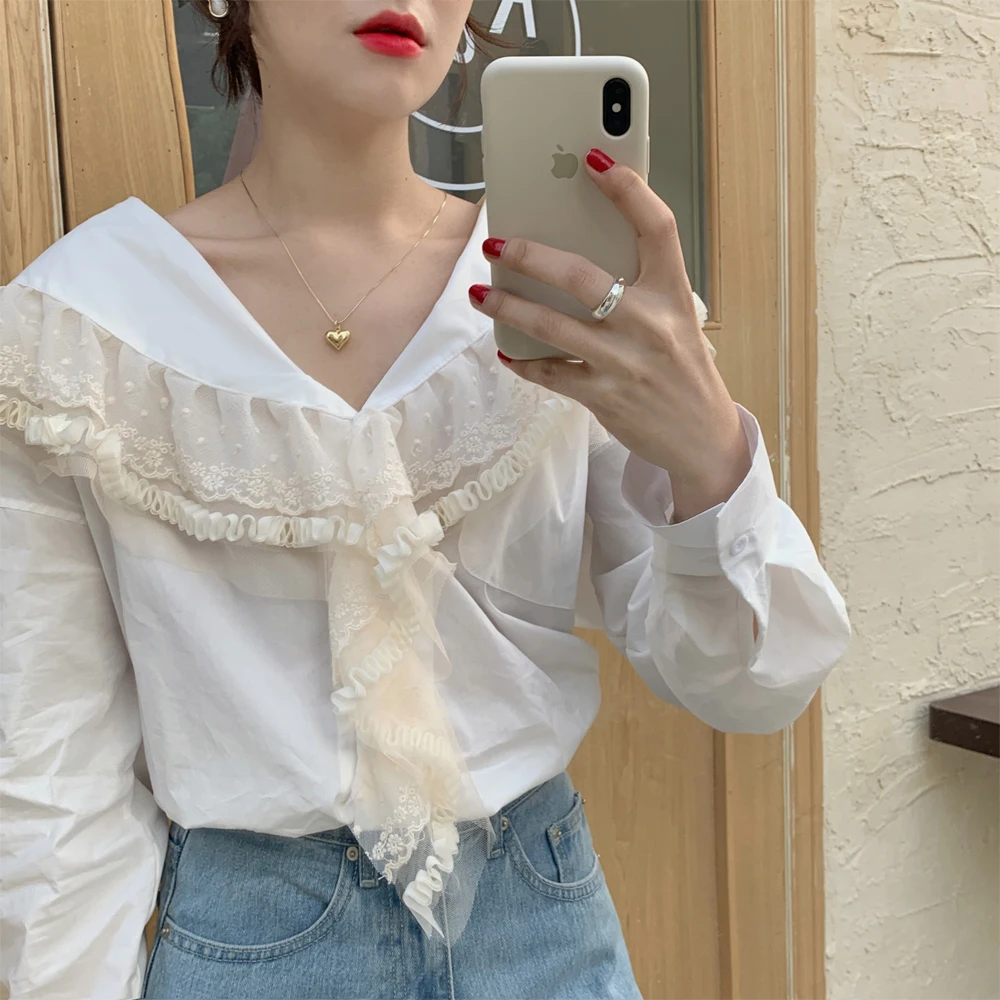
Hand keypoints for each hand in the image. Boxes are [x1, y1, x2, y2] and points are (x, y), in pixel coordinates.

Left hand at [468, 148, 750, 521]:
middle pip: (581, 275)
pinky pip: (550, 372)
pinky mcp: (603, 396)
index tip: (594, 158)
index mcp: (674, 295)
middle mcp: (650, 324)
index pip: (657, 227)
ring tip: (481, 293)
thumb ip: (641, 286)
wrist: (701, 437)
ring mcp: (624, 362)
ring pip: (552, 325)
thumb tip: (578, 251)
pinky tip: (506, 352)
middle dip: (530, 256)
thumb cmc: (684, 369)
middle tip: (497, 244)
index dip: (627, 188)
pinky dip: (524, 362)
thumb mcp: (678, 318)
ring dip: (509, 307)